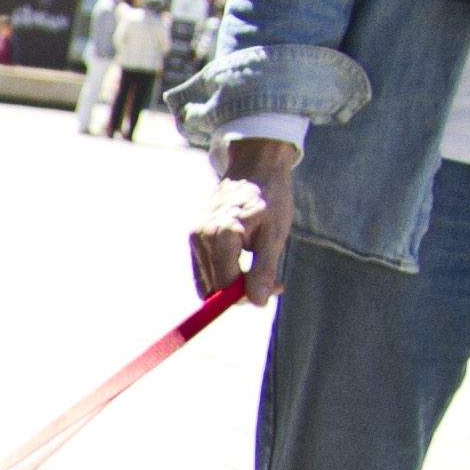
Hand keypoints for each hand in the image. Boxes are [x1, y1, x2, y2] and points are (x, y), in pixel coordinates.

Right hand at [191, 138, 298, 304]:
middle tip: (274, 282)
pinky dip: (224, 272)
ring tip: (261, 268)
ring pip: (208, 281)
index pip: (225, 287)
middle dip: (241, 292)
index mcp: (222, 235)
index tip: (274, 287)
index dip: (248, 295)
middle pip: (213, 288)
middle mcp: (201, 237)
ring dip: (233, 283)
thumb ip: (264, 269)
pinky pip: (205, 269)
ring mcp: (194, 236)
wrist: (255, 167)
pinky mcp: (193, 236)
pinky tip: (245, 260)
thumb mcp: (275, 234)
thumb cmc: (270, 198)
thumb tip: (257, 302)